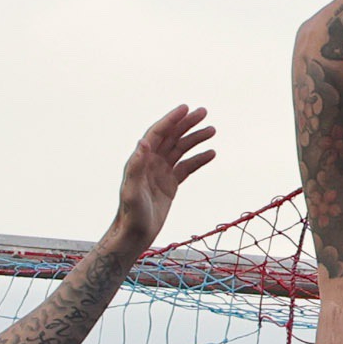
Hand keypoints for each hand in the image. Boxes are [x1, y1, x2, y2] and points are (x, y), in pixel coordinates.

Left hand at [109, 105, 217, 250]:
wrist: (134, 234)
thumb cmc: (130, 214)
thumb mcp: (131, 190)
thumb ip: (136, 165)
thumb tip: (143, 141)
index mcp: (141, 160)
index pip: (158, 133)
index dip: (171, 120)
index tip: (186, 109)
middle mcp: (151, 162)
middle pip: (171, 137)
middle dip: (186, 123)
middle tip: (203, 112)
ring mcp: (161, 173)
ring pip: (181, 150)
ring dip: (195, 139)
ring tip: (212, 130)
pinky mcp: (169, 185)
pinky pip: (186, 167)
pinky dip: (198, 159)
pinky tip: (211, 153)